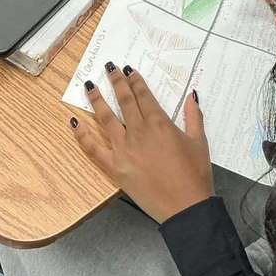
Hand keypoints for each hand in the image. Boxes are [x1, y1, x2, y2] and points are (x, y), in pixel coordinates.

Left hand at [70, 64, 213, 223]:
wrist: (185, 207)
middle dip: (115, 81)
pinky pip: (93, 148)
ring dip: (97, 100)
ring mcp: (123, 149)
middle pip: (124, 101)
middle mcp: (138, 132)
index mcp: (159, 123)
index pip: (143, 95)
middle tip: (108, 67)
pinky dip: (82, 135)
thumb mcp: (200, 142)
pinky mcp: (114, 167)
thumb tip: (192, 95)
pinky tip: (75, 122)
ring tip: (89, 86)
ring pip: (106, 118)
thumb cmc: (195, 175)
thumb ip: (194, 116)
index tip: (127, 70)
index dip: (134, 81)